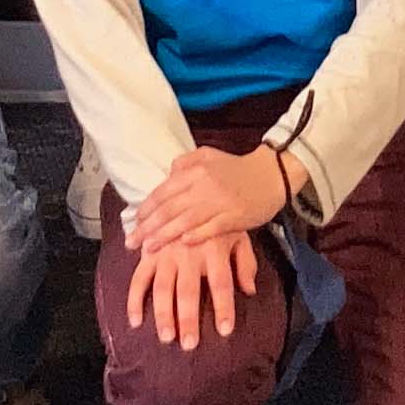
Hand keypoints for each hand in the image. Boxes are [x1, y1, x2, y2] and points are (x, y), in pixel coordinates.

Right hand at [125, 227, 259, 349]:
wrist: (185, 188)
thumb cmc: (215, 218)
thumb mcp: (237, 233)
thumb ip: (245, 262)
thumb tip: (250, 290)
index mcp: (214, 248)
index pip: (221, 283)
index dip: (224, 307)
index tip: (226, 330)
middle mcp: (188, 252)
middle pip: (188, 291)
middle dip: (188, 319)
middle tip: (189, 344)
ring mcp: (165, 253)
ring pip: (162, 288)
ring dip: (162, 314)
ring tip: (166, 338)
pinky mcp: (148, 253)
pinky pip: (138, 279)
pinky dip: (134, 300)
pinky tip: (135, 321)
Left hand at [131, 143, 292, 247]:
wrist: (272, 175)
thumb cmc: (237, 168)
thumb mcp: (208, 156)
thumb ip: (185, 163)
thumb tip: (167, 176)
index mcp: (195, 170)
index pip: (162, 192)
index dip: (145, 209)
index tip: (133, 223)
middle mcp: (204, 185)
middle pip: (169, 209)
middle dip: (147, 228)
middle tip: (132, 242)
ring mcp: (219, 202)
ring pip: (185, 221)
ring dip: (165, 235)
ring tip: (149, 248)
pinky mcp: (234, 217)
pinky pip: (211, 228)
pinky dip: (195, 235)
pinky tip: (182, 243)